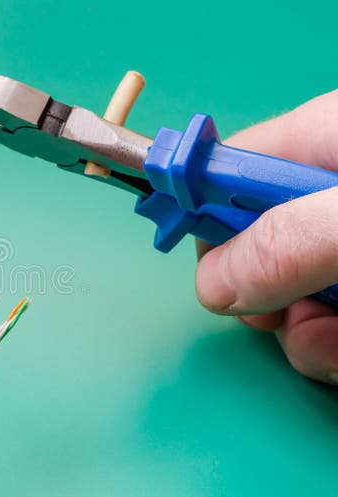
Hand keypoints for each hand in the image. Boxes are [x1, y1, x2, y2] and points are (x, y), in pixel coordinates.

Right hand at [195, 90, 337, 383]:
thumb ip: (288, 242)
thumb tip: (212, 287)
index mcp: (321, 143)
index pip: (222, 167)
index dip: (194, 210)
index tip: (181, 252)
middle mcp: (326, 195)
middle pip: (250, 244)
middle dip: (257, 291)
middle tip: (279, 311)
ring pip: (287, 295)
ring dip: (299, 332)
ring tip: (332, 339)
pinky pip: (325, 322)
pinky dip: (328, 346)